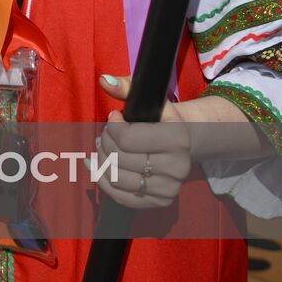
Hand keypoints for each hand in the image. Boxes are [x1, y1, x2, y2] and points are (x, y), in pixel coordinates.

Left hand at [94, 74, 192, 209]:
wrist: (181, 143)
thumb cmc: (160, 119)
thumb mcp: (148, 99)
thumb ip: (126, 87)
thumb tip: (104, 81)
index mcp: (177, 138)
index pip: (127, 139)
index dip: (112, 127)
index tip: (114, 118)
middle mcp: (178, 166)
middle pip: (119, 158)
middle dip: (106, 142)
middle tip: (106, 134)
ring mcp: (170, 187)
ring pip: (117, 178)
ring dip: (102, 160)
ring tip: (104, 148)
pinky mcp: (160, 201)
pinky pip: (120, 196)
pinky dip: (104, 180)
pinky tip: (100, 166)